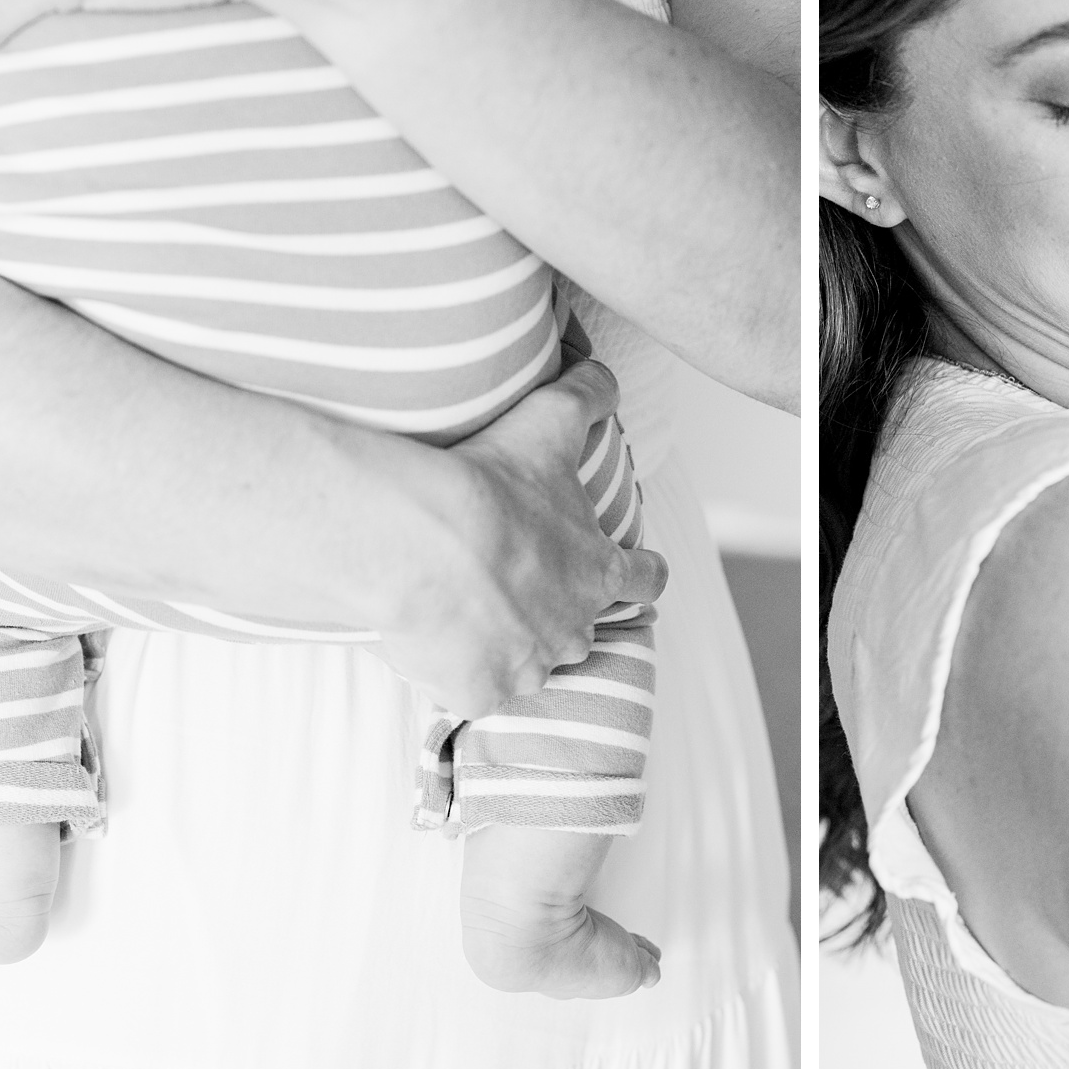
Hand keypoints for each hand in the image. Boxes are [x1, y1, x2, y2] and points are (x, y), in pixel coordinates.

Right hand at [381, 350, 667, 717]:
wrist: (421, 541)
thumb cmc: (490, 484)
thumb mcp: (548, 422)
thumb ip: (587, 396)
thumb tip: (605, 374)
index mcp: (598, 572)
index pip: (646, 581)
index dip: (640, 573)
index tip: (631, 572)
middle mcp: (573, 629)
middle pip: (578, 631)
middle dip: (554, 614)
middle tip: (514, 589)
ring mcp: (528, 668)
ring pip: (524, 664)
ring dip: (503, 644)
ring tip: (464, 615)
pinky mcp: (479, 693)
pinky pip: (471, 689)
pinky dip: (455, 671)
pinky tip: (431, 643)